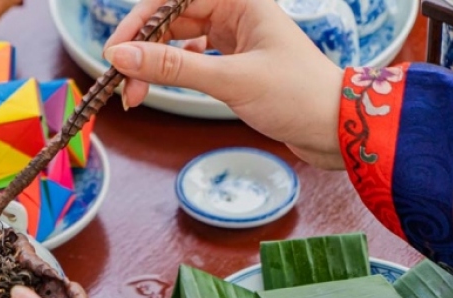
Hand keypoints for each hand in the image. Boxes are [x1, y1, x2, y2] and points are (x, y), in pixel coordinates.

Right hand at [104, 0, 345, 169]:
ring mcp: (235, 37)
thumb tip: (122, 56)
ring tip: (136, 95)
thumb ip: (173, 68)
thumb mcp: (231, 80)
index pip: (172, 0)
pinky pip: (190, 59)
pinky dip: (172, 74)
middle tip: (121, 82)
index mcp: (241, 0)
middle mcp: (236, 12)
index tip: (115, 51)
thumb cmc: (298, 96)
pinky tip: (161, 87)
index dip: (139, 21)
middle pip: (171, 20)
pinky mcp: (235, 62)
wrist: (337, 129)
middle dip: (143, 49)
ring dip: (154, 66)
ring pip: (178, 42)